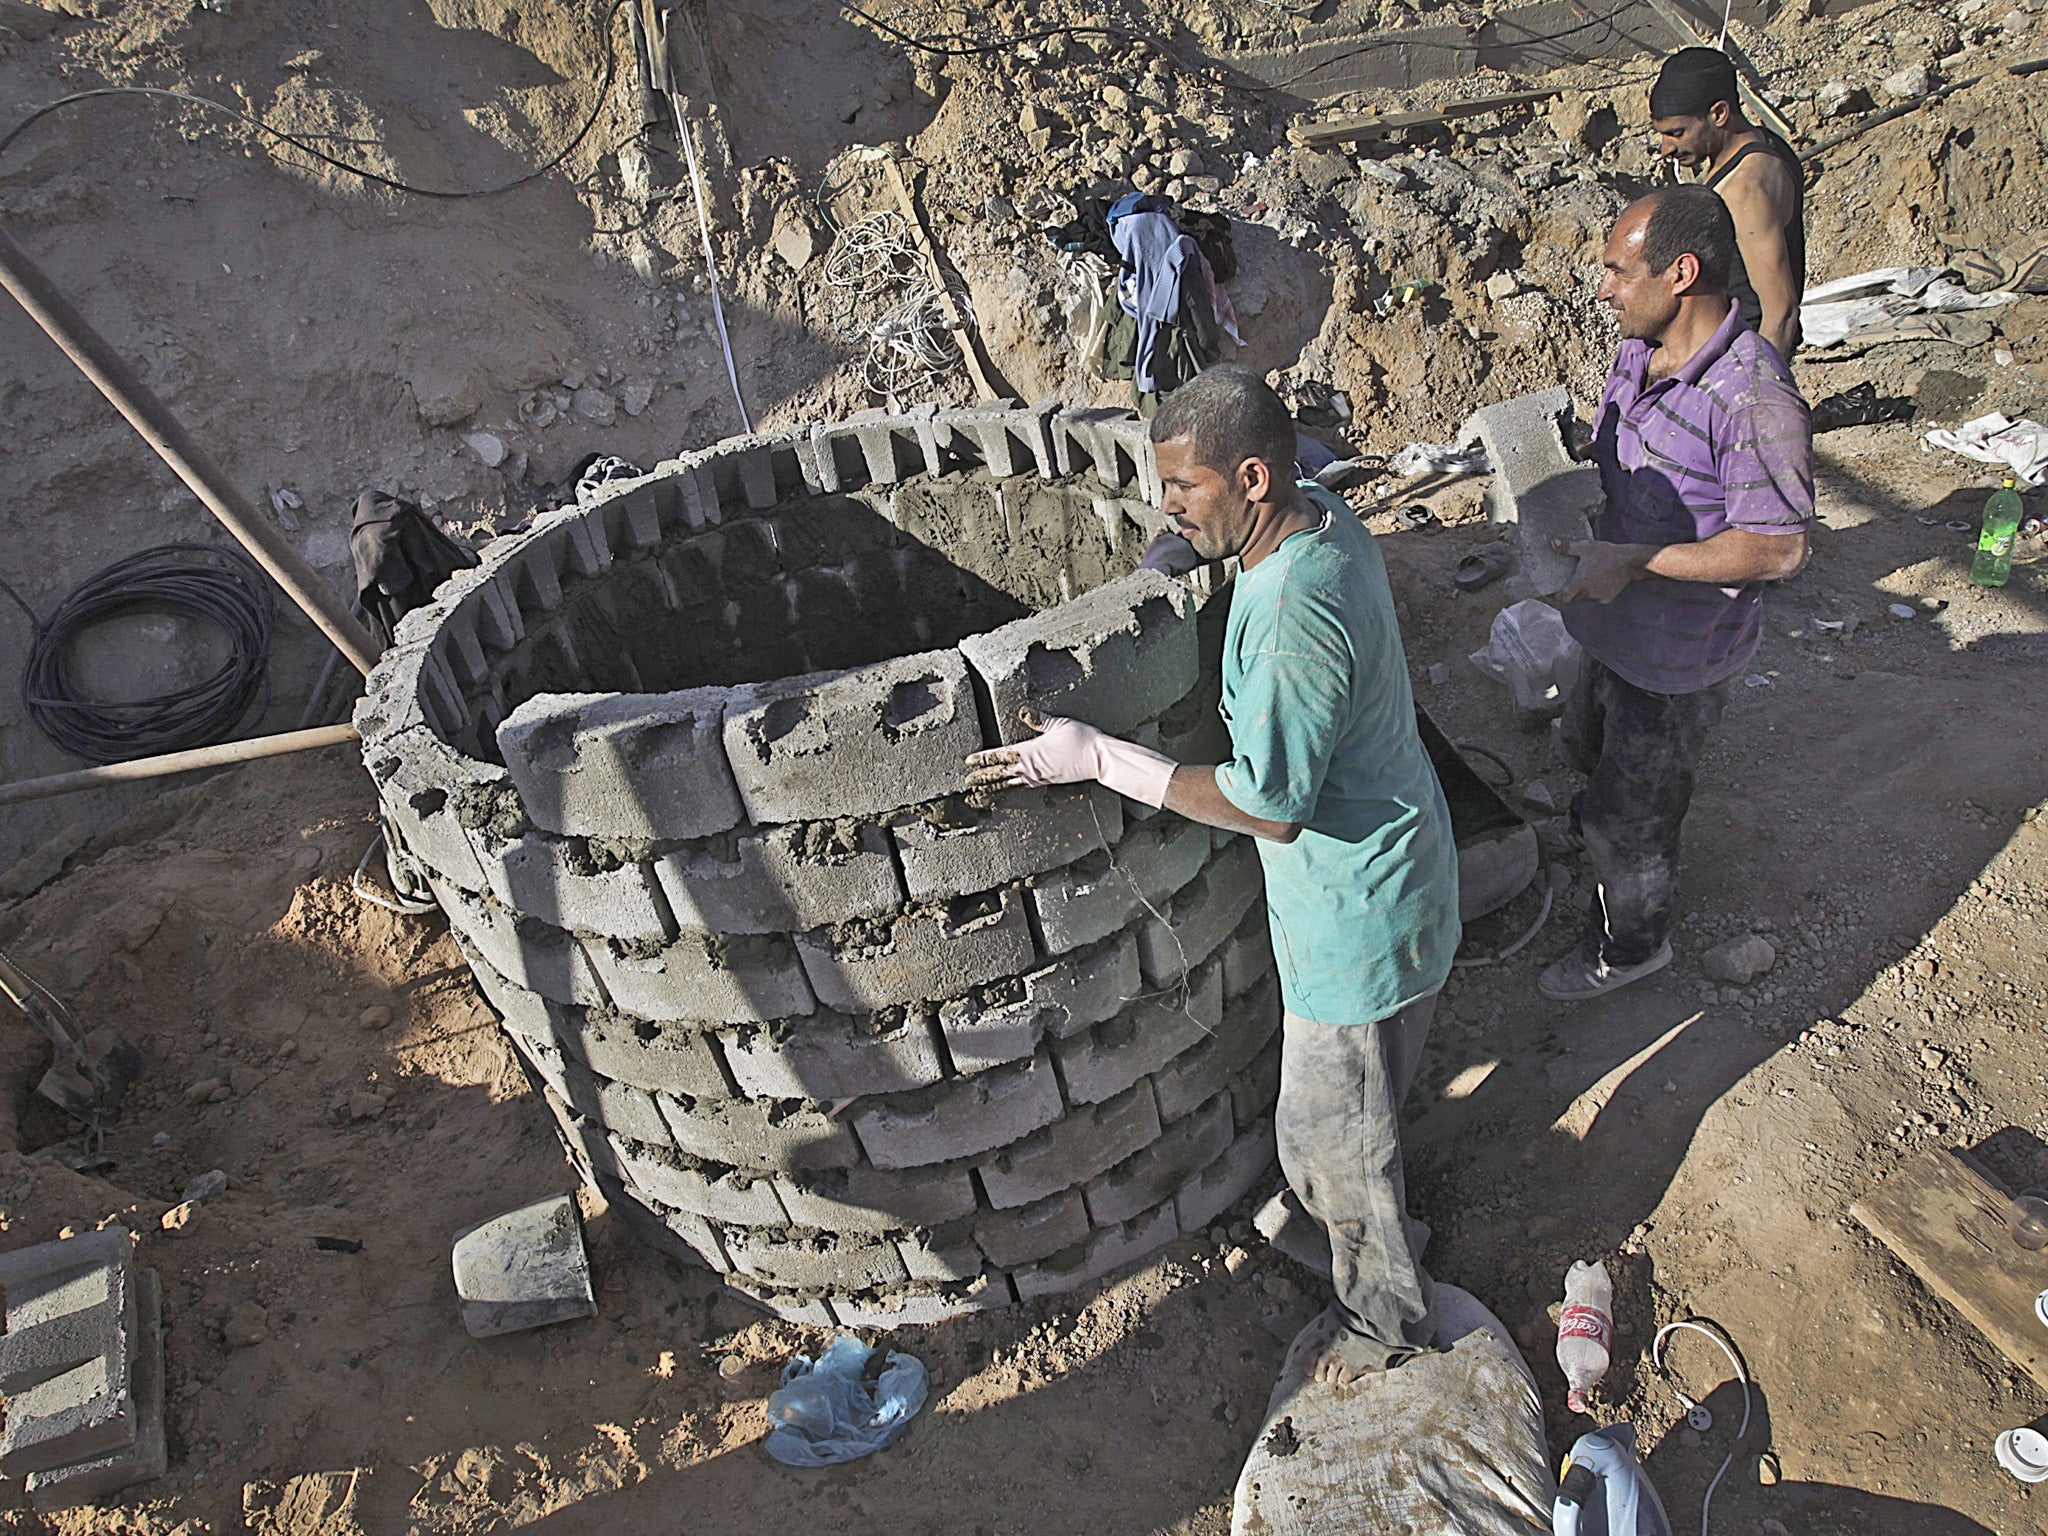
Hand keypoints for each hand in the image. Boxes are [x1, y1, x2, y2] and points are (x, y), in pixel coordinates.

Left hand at [964, 712, 1102, 790]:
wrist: (1099, 759)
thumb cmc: (1081, 739)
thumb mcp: (1059, 723)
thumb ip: (1039, 719)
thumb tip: (1023, 711)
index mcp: (1030, 752)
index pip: (1000, 756)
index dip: (982, 759)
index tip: (968, 761)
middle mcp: (1032, 768)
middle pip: (1000, 773)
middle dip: (983, 776)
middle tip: (968, 780)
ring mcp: (1040, 777)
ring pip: (1011, 782)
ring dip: (994, 785)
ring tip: (982, 790)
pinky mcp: (1048, 781)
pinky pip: (1024, 786)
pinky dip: (1011, 787)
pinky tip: (1009, 787)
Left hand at [1554, 538, 1647, 603]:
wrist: (1631, 561)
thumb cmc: (1607, 553)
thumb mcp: (1585, 548)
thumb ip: (1567, 547)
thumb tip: (1552, 542)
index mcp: (1579, 584)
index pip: (1562, 598)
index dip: (1556, 597)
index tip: (1552, 593)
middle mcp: (1588, 594)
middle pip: (1573, 598)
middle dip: (1570, 592)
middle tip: (1568, 582)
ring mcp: (1598, 597)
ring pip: (1585, 598)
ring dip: (1582, 591)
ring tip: (1584, 579)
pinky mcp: (1607, 598)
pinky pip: (1596, 597)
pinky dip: (1594, 592)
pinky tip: (1596, 581)